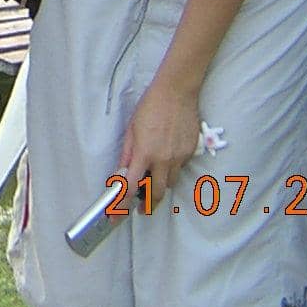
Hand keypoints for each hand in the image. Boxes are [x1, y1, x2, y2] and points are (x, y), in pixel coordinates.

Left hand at [119, 80, 201, 199]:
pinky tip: (167, 154)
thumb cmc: (150, 107)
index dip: (122, 204)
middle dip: (148, 205)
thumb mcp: (131, 130)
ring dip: (160, 184)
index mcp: (144, 153)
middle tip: (141, 208)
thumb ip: (126, 155)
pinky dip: (171, 168)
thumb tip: (120, 175)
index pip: (131, 187)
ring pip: (170, 182)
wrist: (177, 92)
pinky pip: (180, 168)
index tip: (116, 215)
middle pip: (156, 194)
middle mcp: (163, 159)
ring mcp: (179, 157)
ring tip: (153, 175)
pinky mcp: (191, 152)